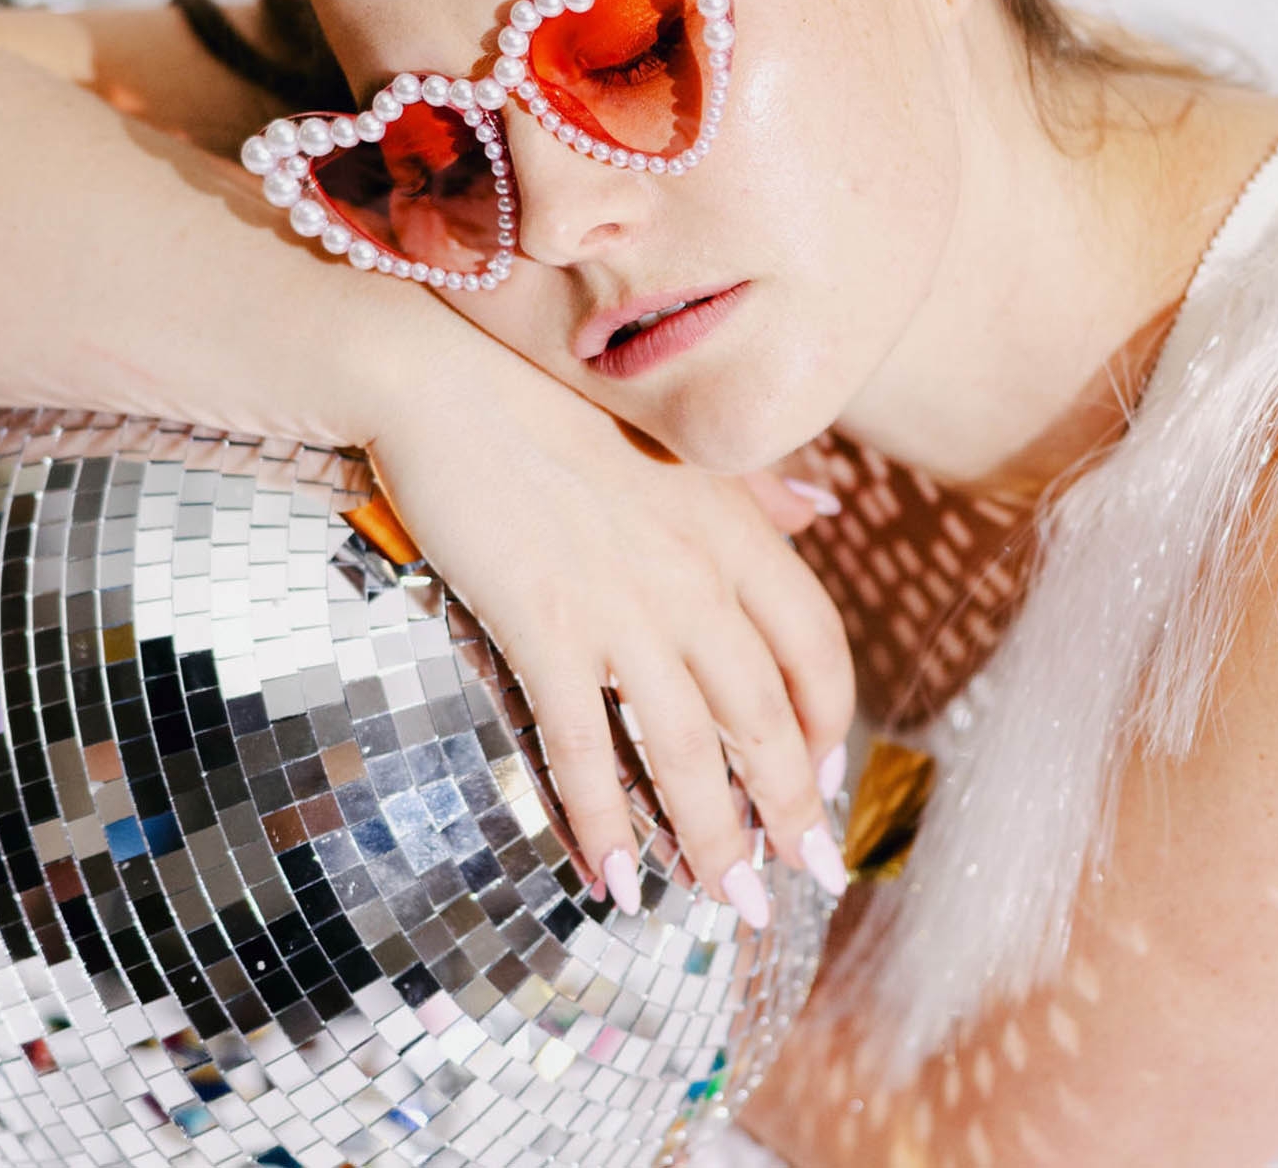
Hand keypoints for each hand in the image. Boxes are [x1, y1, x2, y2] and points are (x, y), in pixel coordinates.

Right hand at [366, 349, 853, 926]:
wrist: (448, 377)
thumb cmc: (556, 403)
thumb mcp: (674, 439)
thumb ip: (754, 488)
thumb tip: (824, 510)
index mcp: (734, 527)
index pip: (817, 645)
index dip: (830, 723)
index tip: (824, 774)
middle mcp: (693, 575)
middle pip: (764, 717)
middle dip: (789, 810)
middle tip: (799, 874)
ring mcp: (620, 606)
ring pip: (686, 750)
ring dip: (711, 839)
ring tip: (723, 901)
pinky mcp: (542, 627)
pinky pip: (581, 746)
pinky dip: (600, 820)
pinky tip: (612, 878)